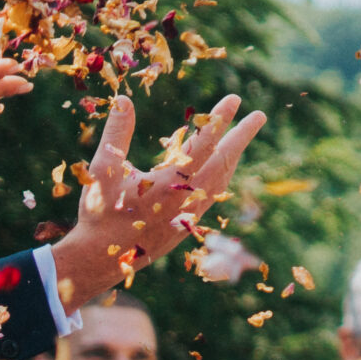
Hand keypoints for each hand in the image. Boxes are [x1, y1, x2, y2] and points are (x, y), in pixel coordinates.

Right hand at [47, 93, 266, 308]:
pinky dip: (223, 174)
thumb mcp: (103, 169)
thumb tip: (125, 100)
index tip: (234, 100)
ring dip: (234, 155)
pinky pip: (214, 193)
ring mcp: (192, 212)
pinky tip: (225, 166)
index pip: (203, 144)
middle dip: (242, 136)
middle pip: (224, 161)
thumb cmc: (100, 212)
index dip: (219, 119)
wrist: (103, 259)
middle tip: (259, 115)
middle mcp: (188, 198)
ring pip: (222, 179)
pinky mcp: (190, 223)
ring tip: (244, 135)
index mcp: (169, 182)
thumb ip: (116, 134)